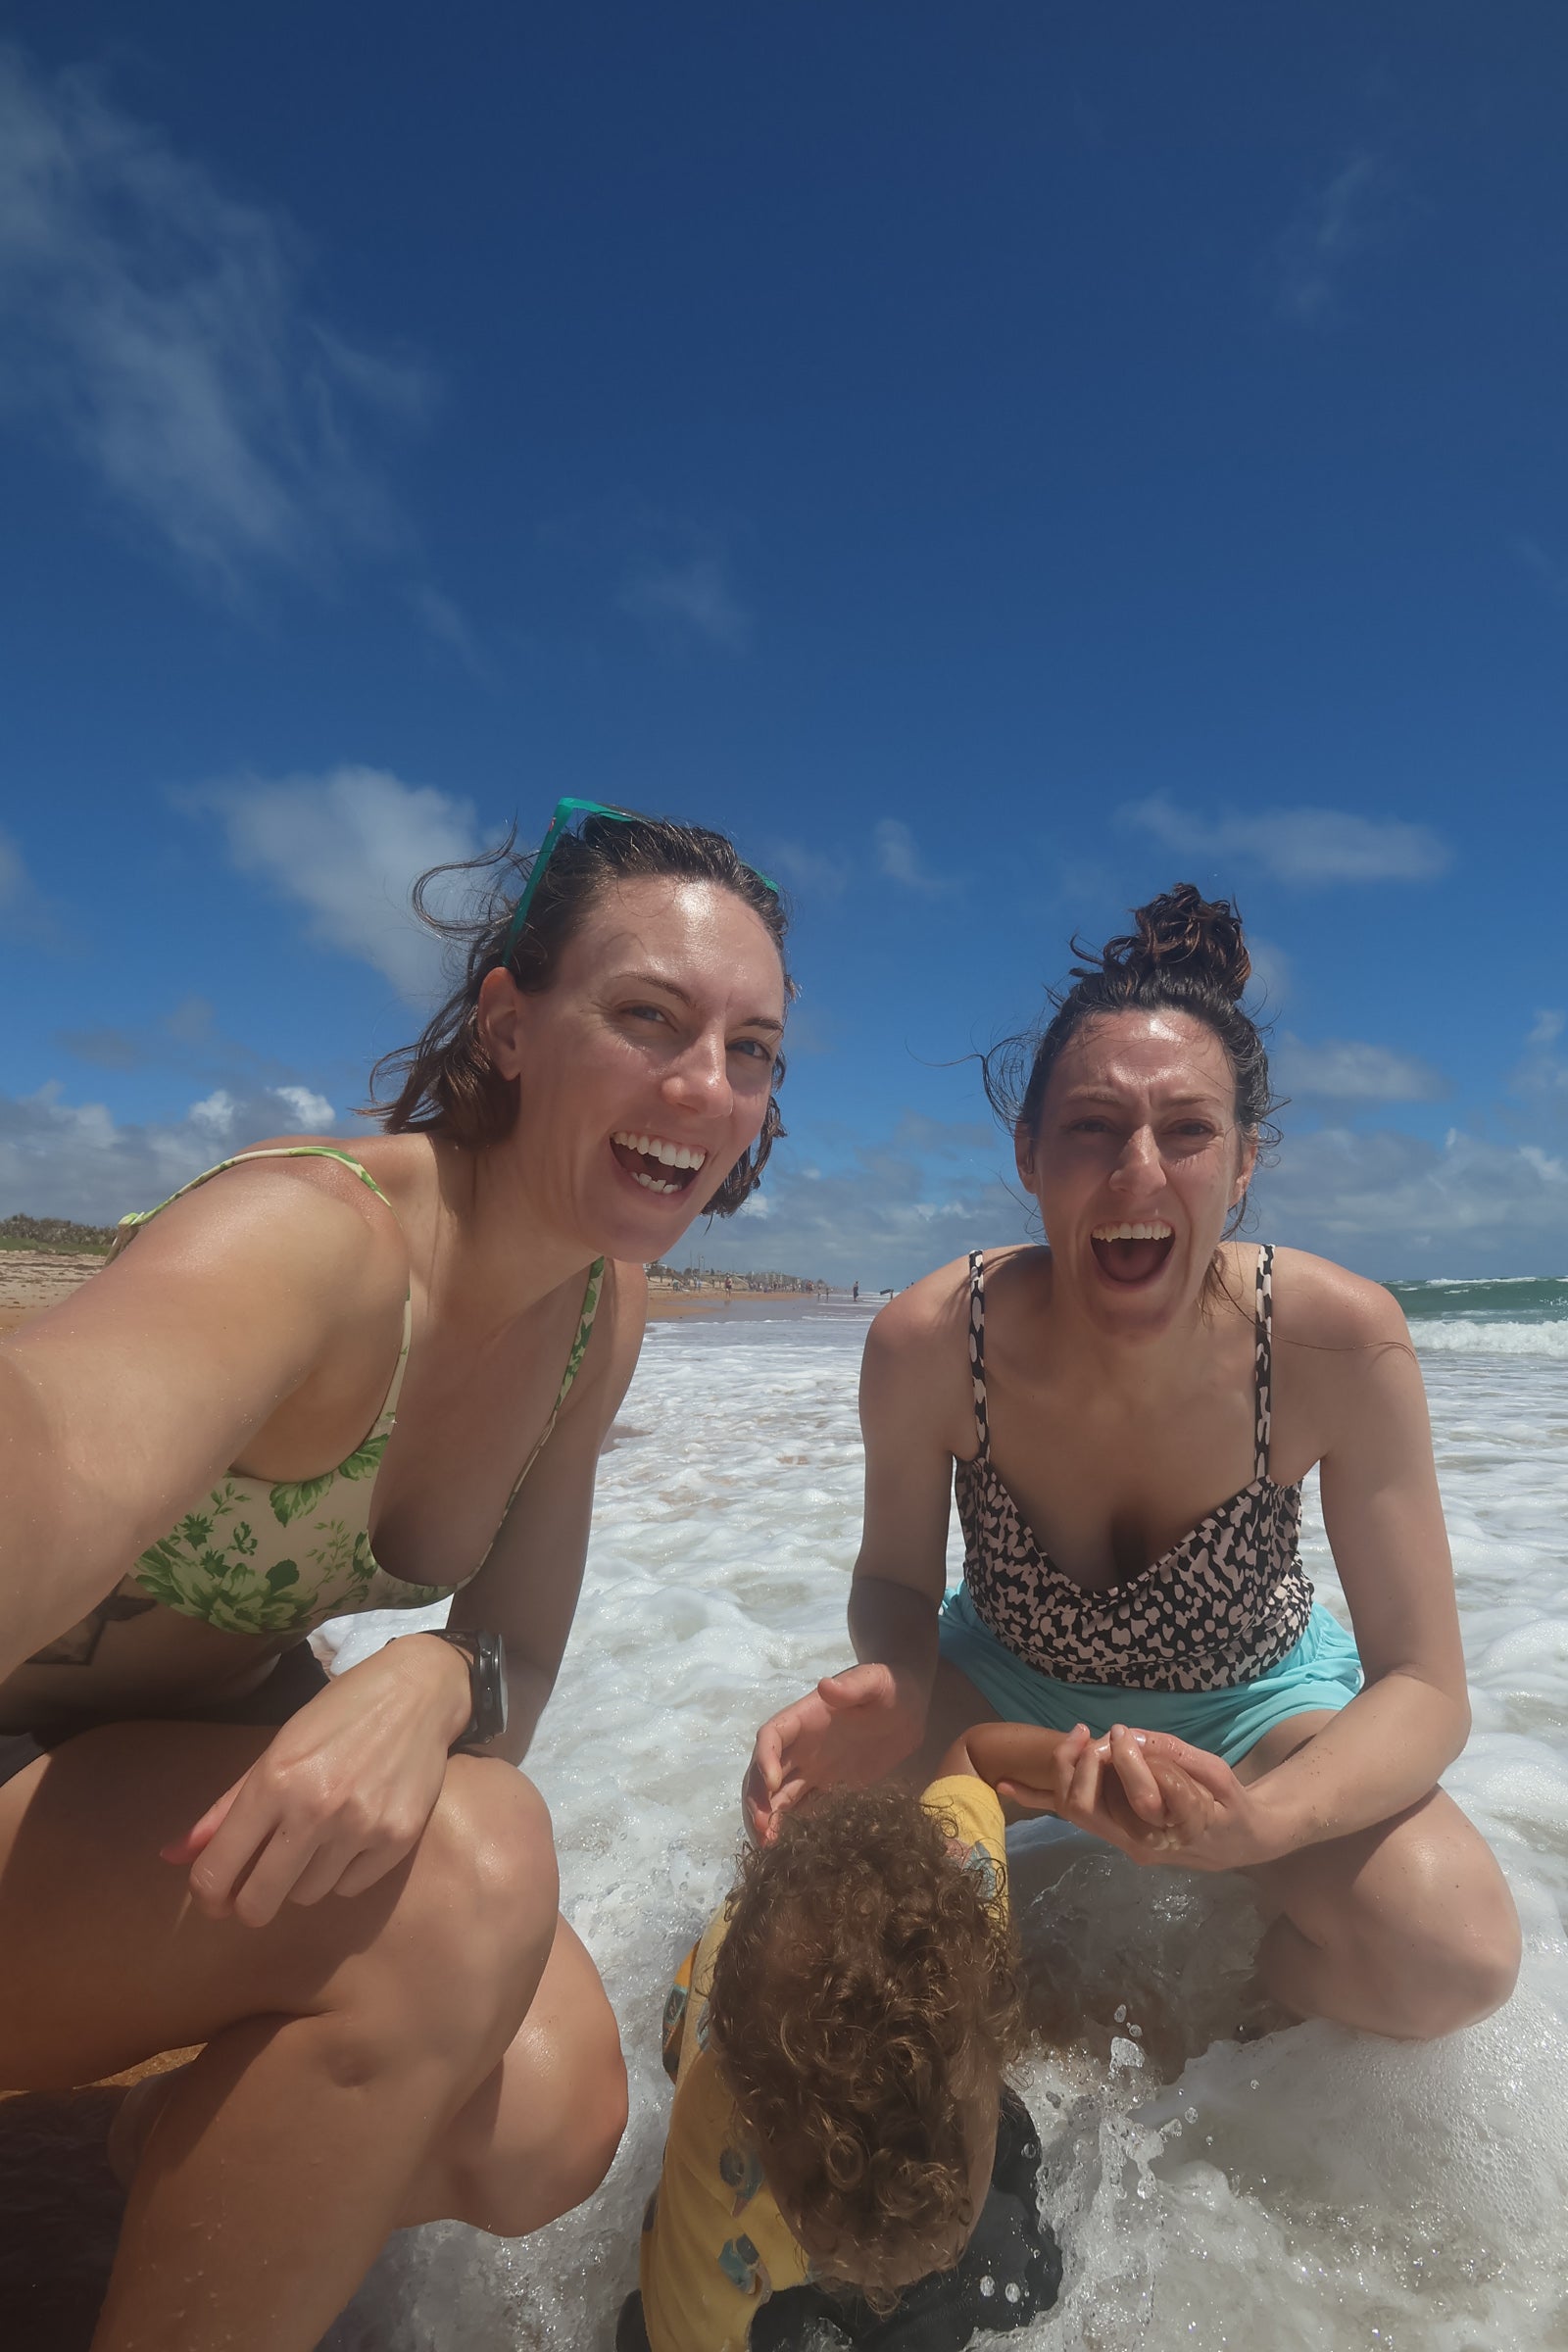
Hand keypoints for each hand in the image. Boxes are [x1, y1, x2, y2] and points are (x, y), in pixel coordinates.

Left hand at [162, 1634, 473, 1925]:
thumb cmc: (337, 1715)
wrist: (416, 1693)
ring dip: (302, 1878)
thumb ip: (226, 1808)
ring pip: (307, 1895)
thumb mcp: (275, 1749)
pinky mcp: (397, 1839)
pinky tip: (353, 1834)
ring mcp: (360, 1827)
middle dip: (249, 1905)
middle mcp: (315, 1808)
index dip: (208, 1895)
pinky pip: (350, 1887)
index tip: (214, 1898)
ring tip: (317, 1840)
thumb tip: (172, 1856)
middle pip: (259, 1901)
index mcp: (274, 1781)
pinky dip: (343, 1872)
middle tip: (255, 1891)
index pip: (217, 1869)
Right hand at [742, 1664, 921, 1842]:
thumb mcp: (874, 1681)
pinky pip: (807, 1811)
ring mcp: (814, 1771)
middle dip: (758, 1801)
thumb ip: (851, 1686)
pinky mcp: (832, 1790)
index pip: (772, 1737)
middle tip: (762, 1831)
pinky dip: (795, 1829)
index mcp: (803, 1719)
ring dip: (769, 1821)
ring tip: (769, 1849)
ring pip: (780, 1798)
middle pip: (765, 1774)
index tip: (772, 1784)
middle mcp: (801, 1747)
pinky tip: (794, 1850)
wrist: (910, 1706)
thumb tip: (825, 1687)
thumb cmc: (890, 1686)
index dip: (764, 1759)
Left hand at [1001, 1722, 1268, 1871]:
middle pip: (1091, 1807)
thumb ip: (1179, 1758)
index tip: (1127, 1732)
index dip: (1131, 1759)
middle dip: (1085, 1764)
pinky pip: (1070, 1816)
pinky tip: (1005, 1785)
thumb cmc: (1229, 1806)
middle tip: (1099, 1735)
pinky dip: (1037, 1797)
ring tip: (1077, 1737)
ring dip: (1066, 1769)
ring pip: (1075, 1809)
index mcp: (1177, 1829)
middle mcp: (1141, 1843)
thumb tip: (1134, 1738)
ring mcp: (1122, 1841)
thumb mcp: (1219, 1775)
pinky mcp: (1112, 1832)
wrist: (1232, 1843)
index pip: (1145, 1794)